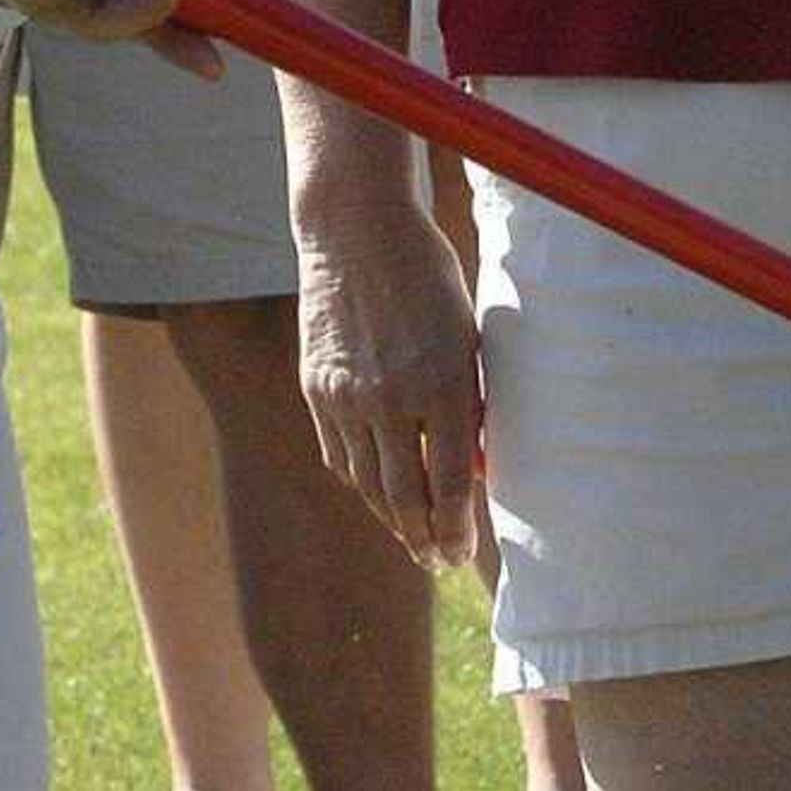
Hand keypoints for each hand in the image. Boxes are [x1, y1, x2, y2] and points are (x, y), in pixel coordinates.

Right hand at [292, 198, 485, 566]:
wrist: (355, 229)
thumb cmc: (427, 274)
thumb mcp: (467, 333)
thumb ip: (471, 401)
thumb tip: (475, 466)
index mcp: (441, 381)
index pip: (449, 482)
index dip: (456, 528)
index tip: (462, 553)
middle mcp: (390, 397)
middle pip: (404, 496)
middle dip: (424, 539)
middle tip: (438, 562)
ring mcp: (346, 395)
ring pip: (366, 483)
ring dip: (391, 518)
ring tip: (411, 538)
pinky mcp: (315, 388)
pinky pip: (337, 453)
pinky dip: (358, 479)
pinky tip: (376, 490)